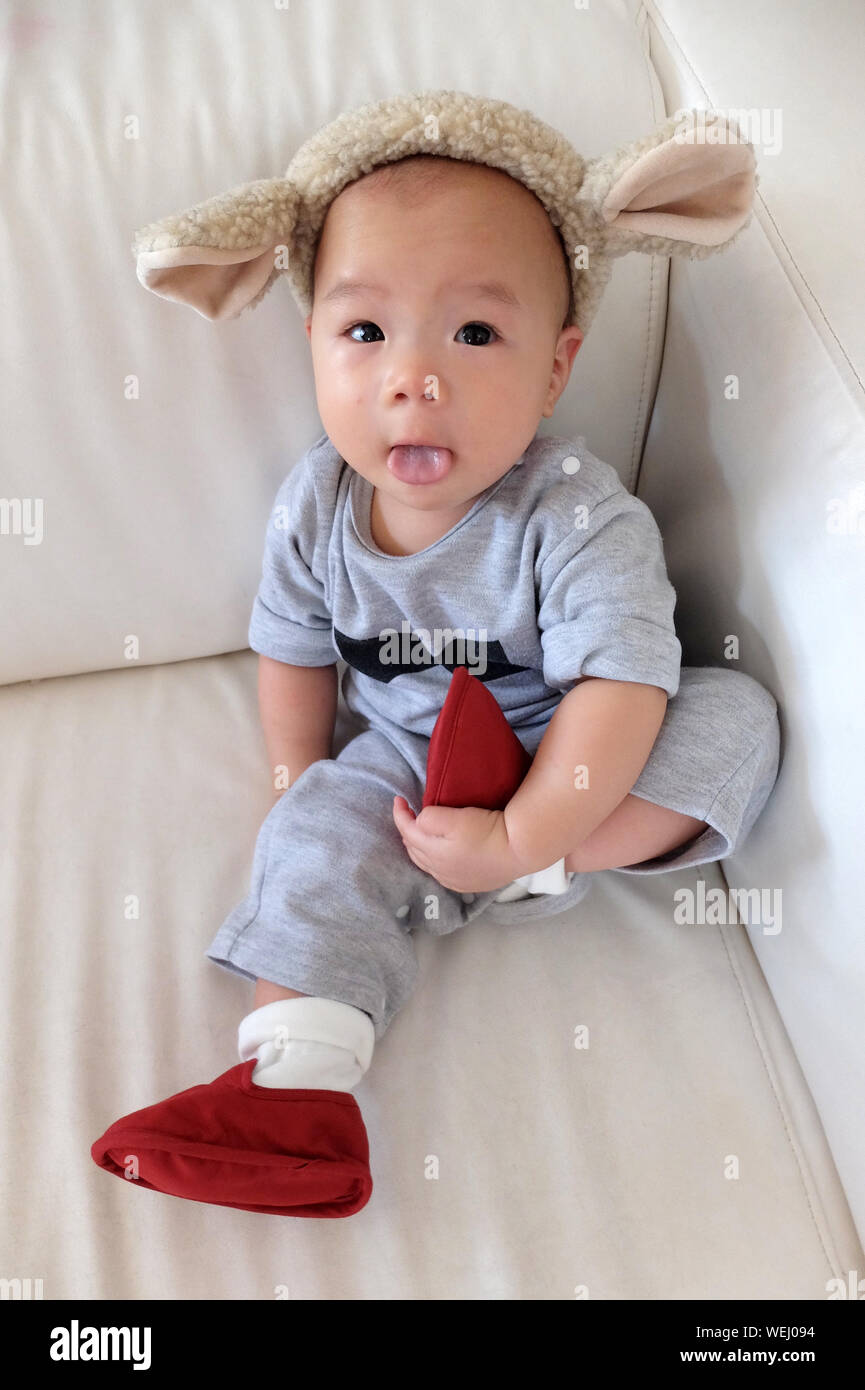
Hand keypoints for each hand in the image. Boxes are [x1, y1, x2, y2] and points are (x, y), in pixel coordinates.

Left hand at [392, 796, 519, 892]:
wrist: (520, 849)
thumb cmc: (488, 829)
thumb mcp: (456, 817)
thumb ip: (430, 818)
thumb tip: (420, 821)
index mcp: (433, 853)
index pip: (406, 831)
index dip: (399, 814)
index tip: (399, 799)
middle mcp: (439, 871)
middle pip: (413, 849)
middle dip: (407, 830)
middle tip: (409, 813)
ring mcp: (453, 880)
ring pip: (425, 862)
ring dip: (418, 846)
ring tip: (420, 831)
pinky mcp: (467, 884)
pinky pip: (439, 872)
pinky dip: (432, 859)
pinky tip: (438, 852)